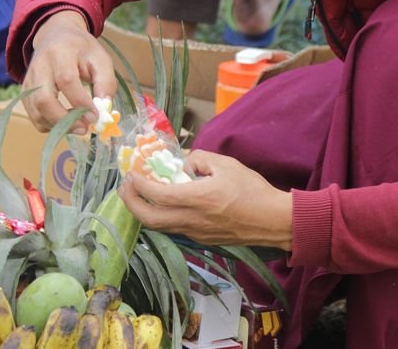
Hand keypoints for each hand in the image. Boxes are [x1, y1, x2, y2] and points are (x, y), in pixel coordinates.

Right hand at [21, 10, 116, 131]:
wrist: (55, 36)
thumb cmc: (81, 49)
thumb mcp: (100, 58)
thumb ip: (106, 81)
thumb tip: (104, 108)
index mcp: (60, 53)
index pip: (66, 80)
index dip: (80, 102)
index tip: (95, 116)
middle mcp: (39, 66)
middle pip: (44, 99)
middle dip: (65, 120)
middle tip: (84, 129)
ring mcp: (28, 80)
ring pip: (36, 112)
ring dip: (58, 126)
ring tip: (79, 126)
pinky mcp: (25, 92)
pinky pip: (34, 116)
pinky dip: (50, 125)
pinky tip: (66, 122)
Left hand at [118, 150, 292, 249]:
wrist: (273, 221)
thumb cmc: (252, 190)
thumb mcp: (226, 164)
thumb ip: (200, 159)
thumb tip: (184, 163)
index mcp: (198, 198)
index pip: (157, 194)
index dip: (139, 184)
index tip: (130, 172)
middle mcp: (192, 220)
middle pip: (149, 219)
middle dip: (131, 203)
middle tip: (124, 187)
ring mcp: (196, 233)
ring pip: (159, 227)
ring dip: (144, 211)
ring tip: (138, 195)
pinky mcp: (202, 239)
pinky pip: (174, 228)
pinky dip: (161, 216)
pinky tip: (163, 204)